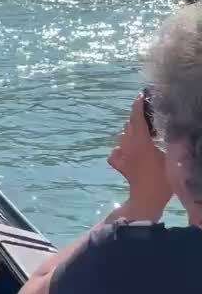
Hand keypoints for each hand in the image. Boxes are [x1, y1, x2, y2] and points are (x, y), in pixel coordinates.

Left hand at [107, 95, 171, 219]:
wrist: (146, 198)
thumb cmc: (161, 178)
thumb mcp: (171, 158)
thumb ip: (173, 143)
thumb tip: (177, 132)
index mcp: (141, 140)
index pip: (137, 117)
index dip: (138, 105)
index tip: (141, 95)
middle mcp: (128, 144)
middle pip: (129, 124)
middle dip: (136, 117)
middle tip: (146, 114)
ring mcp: (122, 154)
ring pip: (122, 136)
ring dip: (129, 131)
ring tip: (140, 132)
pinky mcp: (119, 164)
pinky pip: (116, 152)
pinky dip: (120, 148)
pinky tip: (127, 151)